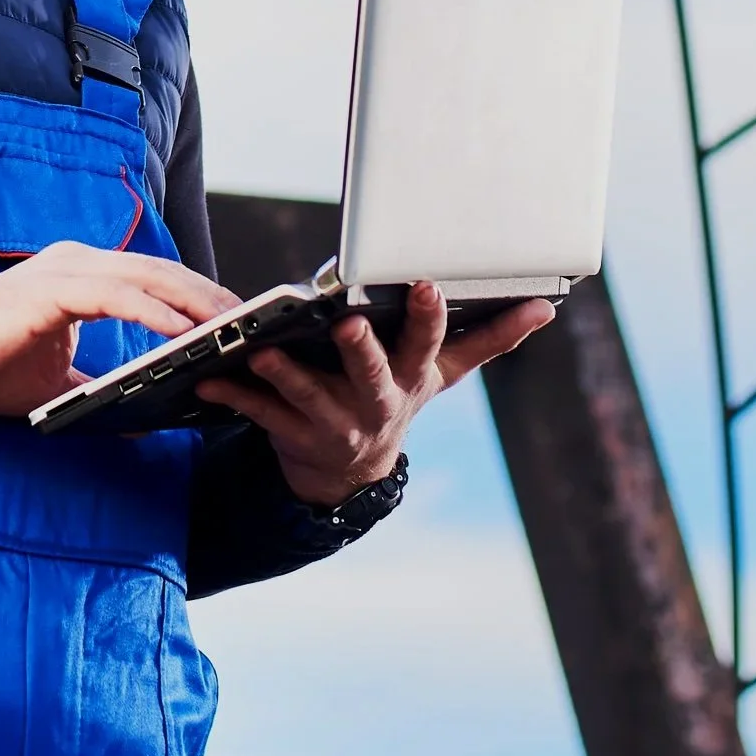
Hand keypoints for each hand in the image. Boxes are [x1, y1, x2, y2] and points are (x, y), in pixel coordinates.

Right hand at [0, 245, 244, 418]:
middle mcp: (80, 262)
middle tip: (252, 325)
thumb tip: (142, 421)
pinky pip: (117, 296)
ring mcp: (67, 269)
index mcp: (83, 276)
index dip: (197, 297)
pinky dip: (153, 313)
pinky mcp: (53, 289)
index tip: (235, 323)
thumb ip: (99, 390)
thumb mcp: (59, 384)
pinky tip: (182, 334)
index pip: (155, 279)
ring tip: (231, 328)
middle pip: (163, 273)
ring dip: (194, 303)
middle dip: (210, 298)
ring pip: (148, 278)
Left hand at [207, 283, 554, 509]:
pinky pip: (258, 416)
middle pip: (372, 374)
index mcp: (412, 378)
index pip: (428, 344)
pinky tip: (208, 379)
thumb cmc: (396, 393)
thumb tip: (546, 307)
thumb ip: (490, 337)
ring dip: (286, 376)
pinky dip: (233, 397)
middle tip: (349, 323)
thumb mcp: (442, 371)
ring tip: (263, 352)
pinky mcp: (290, 435)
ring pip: (308, 399)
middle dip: (362, 350)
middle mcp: (376, 403)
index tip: (428, 284)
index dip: (430, 317)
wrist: (351, 470)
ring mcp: (333, 423)